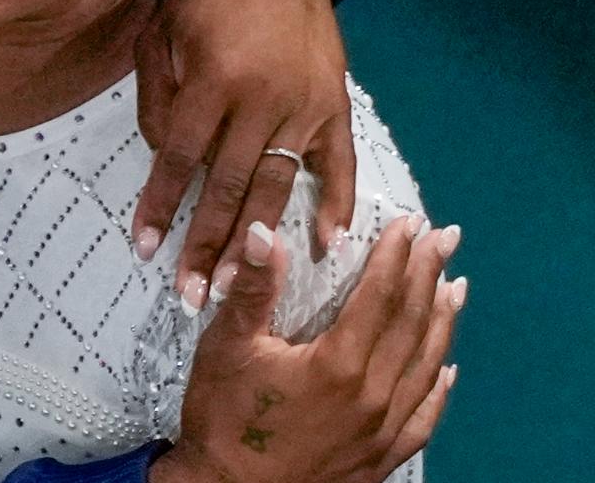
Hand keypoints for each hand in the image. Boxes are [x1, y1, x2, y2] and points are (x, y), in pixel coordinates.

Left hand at [132, 0, 354, 308]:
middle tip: (191, 294)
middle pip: (228, 186)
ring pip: (277, 185)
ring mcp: (305, 106)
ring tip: (235, 285)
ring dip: (256, 240)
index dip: (161, 204)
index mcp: (213, 80)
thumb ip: (156, 96)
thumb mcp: (160, 32)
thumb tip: (164, 157)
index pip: (179, 158)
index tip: (146, 248)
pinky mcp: (337, 108)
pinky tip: (327, 246)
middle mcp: (261, 99)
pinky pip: (339, 164)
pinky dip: (337, 205)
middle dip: (207, 244)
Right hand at [151, 215, 463, 482]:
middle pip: (412, 324)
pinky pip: (424, 416)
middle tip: (446, 239)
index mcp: (339, 365)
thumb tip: (262, 232)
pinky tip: (448, 367)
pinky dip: (439, 386)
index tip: (412, 224)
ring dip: (443, 321)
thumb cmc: (224, 419)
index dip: (397, 256)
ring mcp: (383, 430)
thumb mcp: (228, 347)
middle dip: (429, 275)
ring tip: (456, 286)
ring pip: (425, 365)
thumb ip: (253, 289)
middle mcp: (373, 396)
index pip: (379, 296)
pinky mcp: (382, 456)